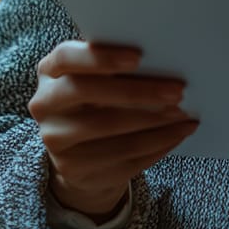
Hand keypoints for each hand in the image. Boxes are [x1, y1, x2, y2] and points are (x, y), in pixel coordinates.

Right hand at [29, 40, 197, 220]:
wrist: (82, 148)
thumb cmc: (99, 96)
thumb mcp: (98, 76)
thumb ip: (117, 65)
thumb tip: (163, 56)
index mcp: (50, 71)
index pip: (66, 57)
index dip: (100, 57)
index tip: (138, 57)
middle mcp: (44, 106)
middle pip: (85, 93)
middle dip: (137, 92)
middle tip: (177, 91)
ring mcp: (56, 142)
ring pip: (108, 130)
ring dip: (154, 122)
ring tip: (184, 114)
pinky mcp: (75, 171)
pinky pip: (122, 157)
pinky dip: (157, 144)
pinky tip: (178, 133)